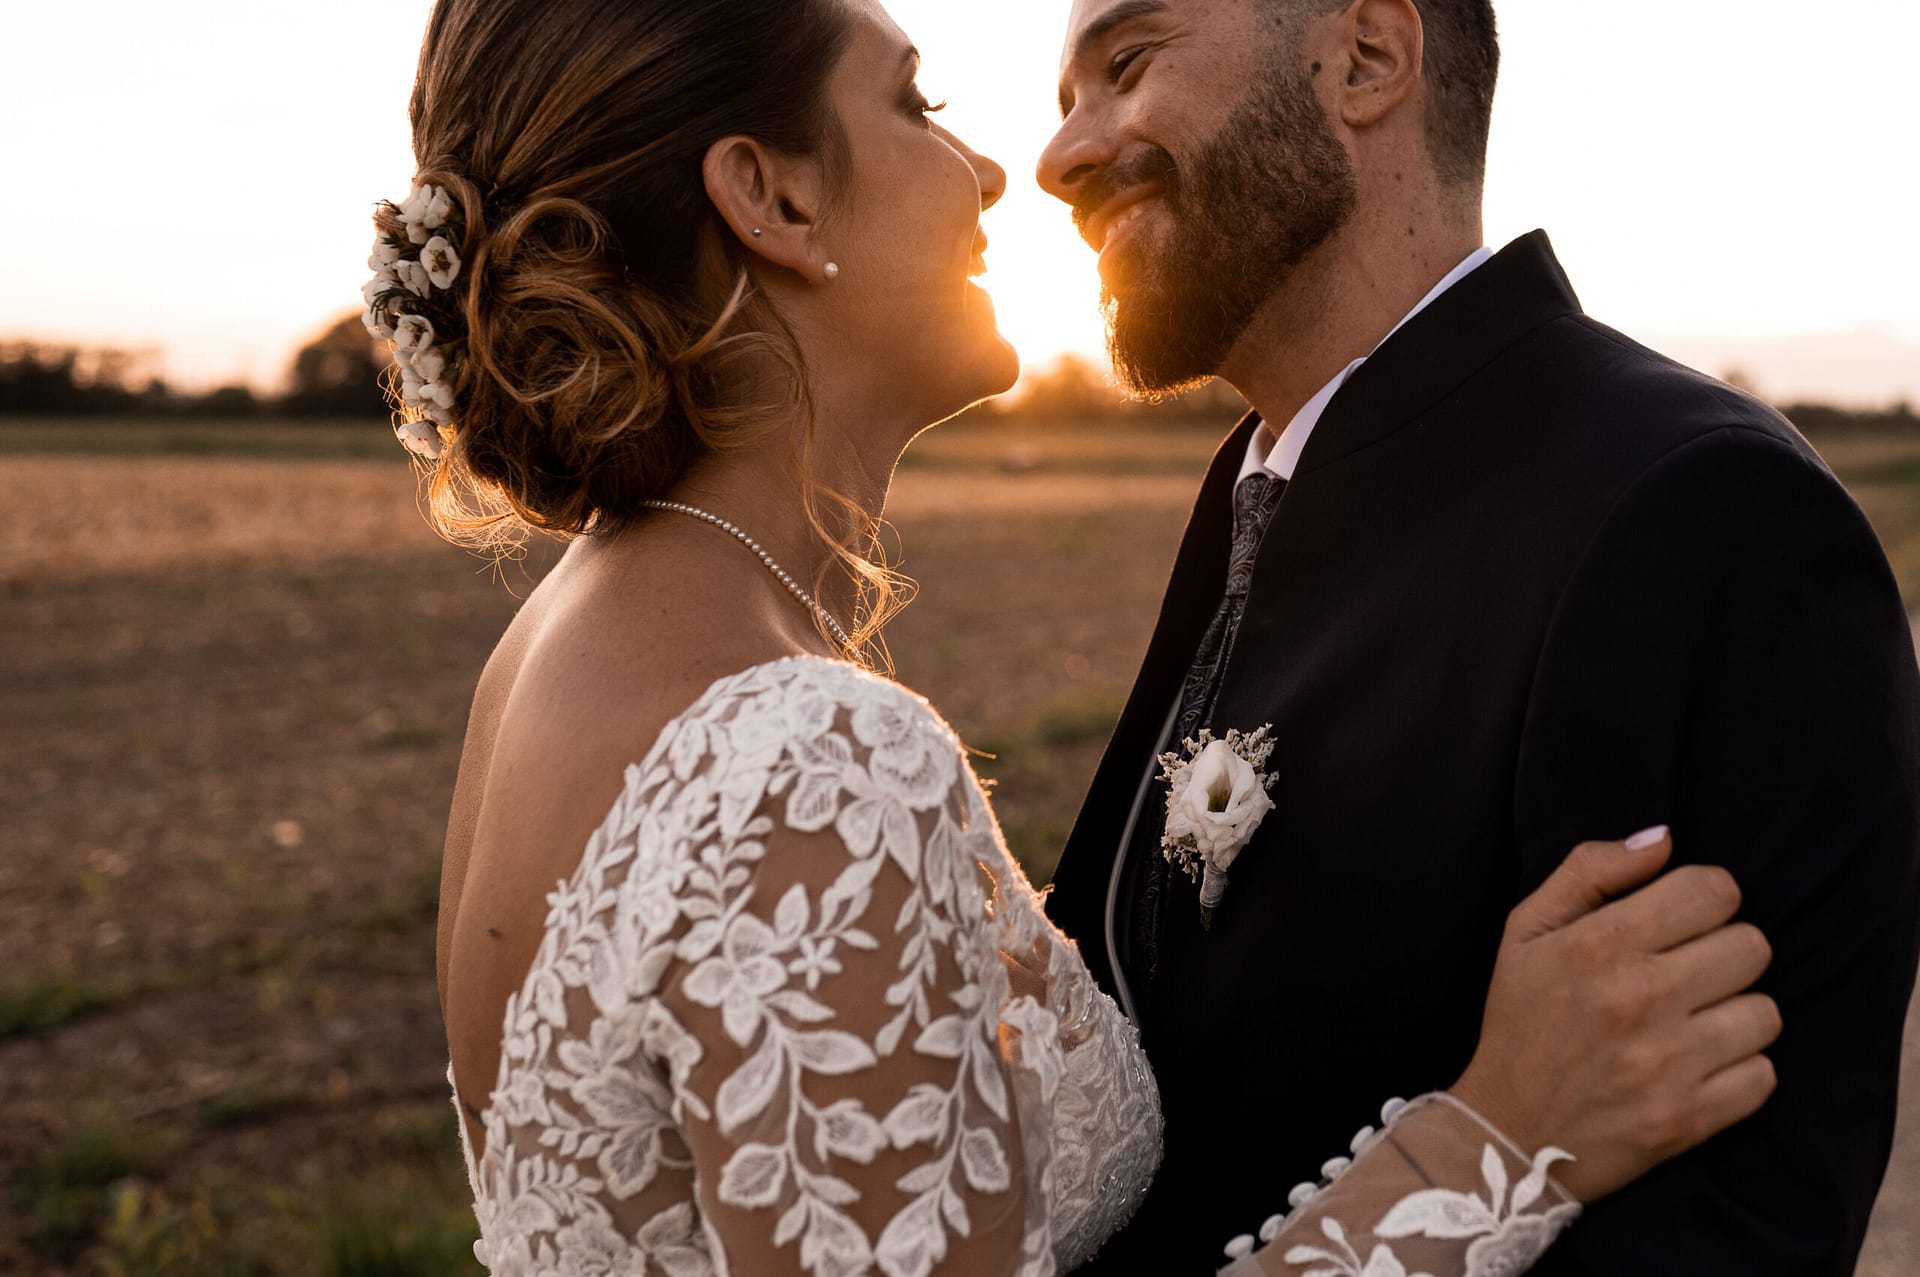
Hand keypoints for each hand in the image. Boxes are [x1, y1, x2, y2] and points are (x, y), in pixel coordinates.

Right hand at [1449, 829, 1779, 1201]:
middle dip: (1724, 953)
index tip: (1685, 920)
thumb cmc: (1521, 1022)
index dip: (1706, 899)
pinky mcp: (1689, 1118)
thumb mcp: (1526, 931)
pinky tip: (1698, 1066)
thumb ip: (1590, 870)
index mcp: (1600, 943)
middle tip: (1689, 973)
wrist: (1506, 1134)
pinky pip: (1764, 1075)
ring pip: (1765, 1012)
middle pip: (1751, 946)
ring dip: (1735, 1013)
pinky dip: (1739, 1070)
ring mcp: (1668, 1062)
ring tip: (1694, 1022)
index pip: (1713, 891)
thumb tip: (1664, 839)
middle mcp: (1639, 997)